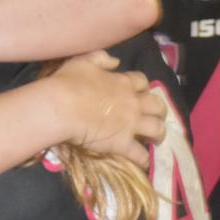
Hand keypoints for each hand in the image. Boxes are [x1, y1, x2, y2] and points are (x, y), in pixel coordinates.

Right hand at [53, 51, 165, 167]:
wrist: (61, 107)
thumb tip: (116, 61)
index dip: (142, 87)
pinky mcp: (123, 144)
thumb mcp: (83, 61)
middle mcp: (133, 103)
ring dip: (158, 134)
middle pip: (157, 105)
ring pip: (157, 129)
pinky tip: (142, 161)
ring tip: (155, 139)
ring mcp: (131, 124)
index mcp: (123, 82)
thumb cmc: (68, 82)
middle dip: (158, 110)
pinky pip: (140, 155)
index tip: (138, 92)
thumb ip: (101, 58)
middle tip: (153, 116)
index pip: (142, 82)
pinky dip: (143, 159)